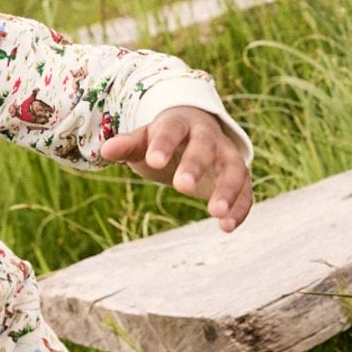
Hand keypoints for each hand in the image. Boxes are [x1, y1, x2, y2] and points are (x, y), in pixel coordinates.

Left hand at [97, 107, 252, 231]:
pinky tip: (227, 227)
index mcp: (180, 123)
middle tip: (182, 187)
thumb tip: (104, 150)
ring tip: (215, 214)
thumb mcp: (145, 140)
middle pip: (205, 147)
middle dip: (195, 165)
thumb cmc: (164, 139)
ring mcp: (227, 156)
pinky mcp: (240, 176)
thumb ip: (128, 145)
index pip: (171, 131)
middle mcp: (208, 137)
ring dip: (228, 190)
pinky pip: (246, 190)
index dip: (164, 145)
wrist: (198, 130)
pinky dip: (240, 208)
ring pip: (234, 169)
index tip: (154, 162)